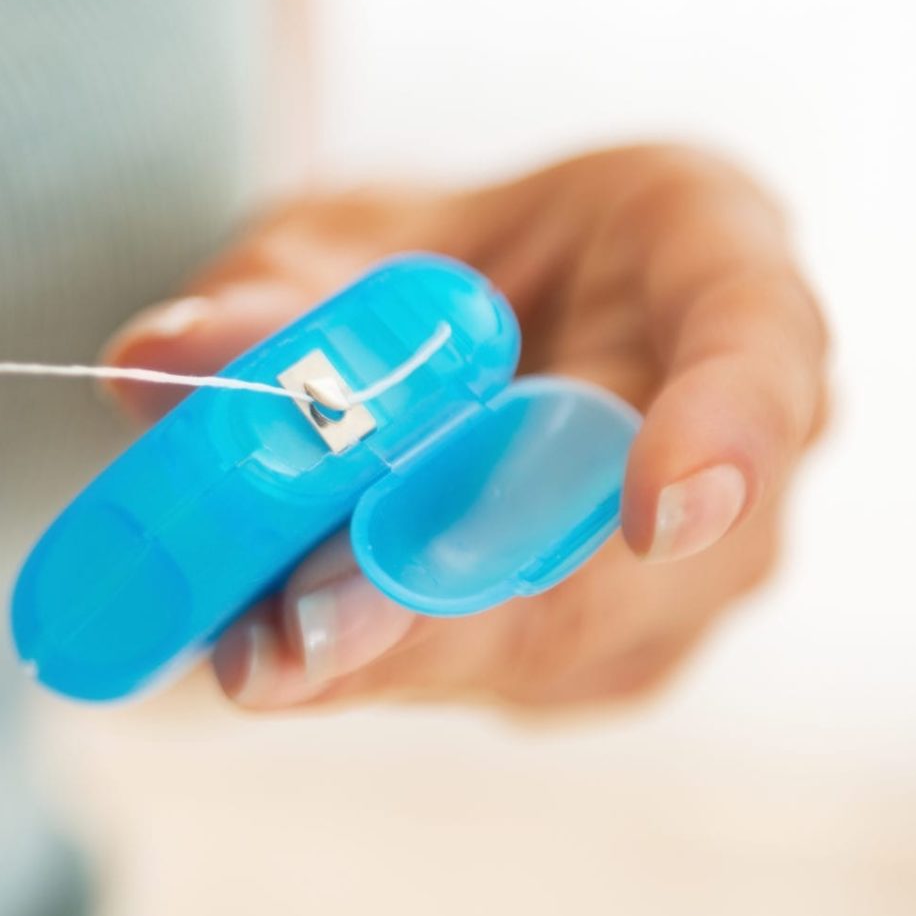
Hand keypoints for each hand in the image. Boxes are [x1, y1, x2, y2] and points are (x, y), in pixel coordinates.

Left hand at [103, 145, 828, 713]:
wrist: (454, 321)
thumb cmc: (428, 257)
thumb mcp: (333, 239)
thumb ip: (264, 294)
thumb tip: (155, 363)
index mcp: (706, 253)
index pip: (761, 338)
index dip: (728, 426)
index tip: (659, 512)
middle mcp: (740, 426)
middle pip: (649, 549)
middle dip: (467, 605)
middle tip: (299, 640)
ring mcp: (692, 563)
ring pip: (569, 640)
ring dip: (403, 655)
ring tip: (252, 654)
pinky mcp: (606, 650)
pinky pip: (505, 676)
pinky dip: (379, 668)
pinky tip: (271, 656)